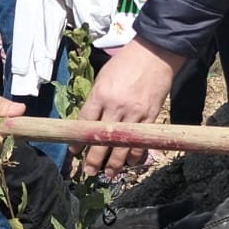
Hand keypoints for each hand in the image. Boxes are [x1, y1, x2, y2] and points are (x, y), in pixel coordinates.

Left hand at [75, 38, 182, 176]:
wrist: (154, 54)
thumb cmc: (125, 63)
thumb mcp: (103, 77)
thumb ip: (96, 99)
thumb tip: (88, 122)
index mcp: (100, 94)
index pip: (85, 122)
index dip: (78, 139)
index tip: (74, 151)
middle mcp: (116, 106)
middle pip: (101, 139)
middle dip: (94, 158)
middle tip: (89, 171)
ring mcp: (135, 113)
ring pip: (122, 145)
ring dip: (114, 163)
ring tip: (108, 174)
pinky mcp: (151, 117)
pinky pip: (141, 141)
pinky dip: (135, 154)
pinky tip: (130, 163)